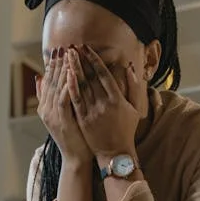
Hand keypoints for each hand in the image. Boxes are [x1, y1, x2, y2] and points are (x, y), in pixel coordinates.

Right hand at [38, 47, 91, 166]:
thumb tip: (40, 79)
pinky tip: (72, 72)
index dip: (53, 65)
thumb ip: (52, 99)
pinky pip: (64, 98)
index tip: (58, 51)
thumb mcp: (63, 116)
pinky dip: (67, 84)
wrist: (76, 158)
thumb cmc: (75, 137)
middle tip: (62, 47)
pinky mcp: (62, 120)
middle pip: (51, 81)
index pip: (48, 81)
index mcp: (46, 107)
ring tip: (67, 54)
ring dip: (62, 69)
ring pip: (56, 87)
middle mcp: (46, 109)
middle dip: (57, 63)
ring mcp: (53, 115)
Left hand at [65, 45, 146, 163]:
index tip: (86, 48)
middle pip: (90, 77)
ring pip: (80, 86)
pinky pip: (75, 100)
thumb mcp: (135, 108)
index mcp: (117, 99)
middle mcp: (104, 104)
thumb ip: (133, 87)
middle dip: (80, 60)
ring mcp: (92, 112)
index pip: (103, 74)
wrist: (115, 153)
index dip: (93, 59)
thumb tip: (129, 67)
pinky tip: (64, 75)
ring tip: (66, 57)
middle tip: (72, 47)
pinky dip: (69, 87)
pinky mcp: (83, 120)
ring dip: (72, 69)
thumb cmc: (126, 130)